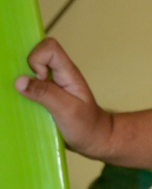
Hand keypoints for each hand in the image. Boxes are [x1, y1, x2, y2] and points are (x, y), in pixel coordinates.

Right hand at [15, 37, 111, 158]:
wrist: (95, 140)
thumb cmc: (86, 126)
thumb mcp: (66, 110)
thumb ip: (44, 93)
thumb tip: (19, 80)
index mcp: (68, 72)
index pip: (49, 47)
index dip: (37, 59)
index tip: (40, 80)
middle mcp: (59, 74)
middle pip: (37, 55)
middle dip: (27, 70)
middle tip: (33, 92)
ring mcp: (53, 84)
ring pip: (32, 71)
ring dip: (26, 83)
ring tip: (32, 100)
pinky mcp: (47, 95)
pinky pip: (32, 86)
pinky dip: (27, 93)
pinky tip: (31, 106)